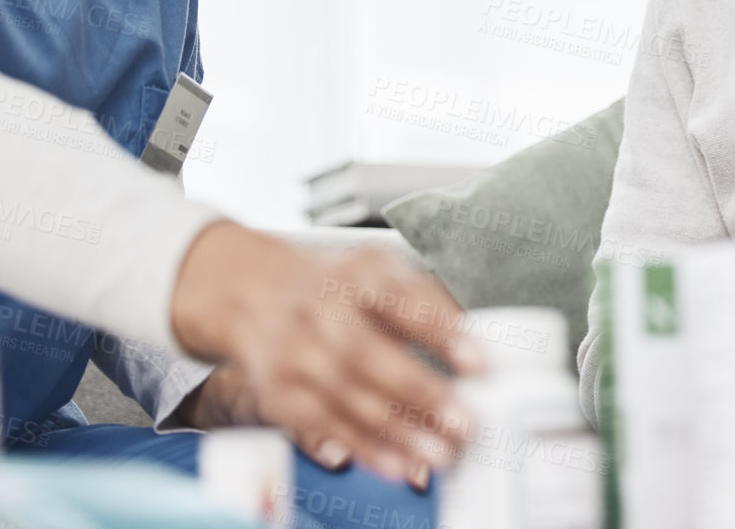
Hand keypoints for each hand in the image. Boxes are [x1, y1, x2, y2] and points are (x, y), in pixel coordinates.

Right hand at [169, 221, 483, 486]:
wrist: (256, 293)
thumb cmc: (336, 286)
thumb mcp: (380, 270)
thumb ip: (428, 300)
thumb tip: (479, 340)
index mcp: (355, 273)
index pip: (399, 298)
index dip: (439, 329)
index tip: (477, 360)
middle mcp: (318, 309)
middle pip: (364, 353)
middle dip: (418, 391)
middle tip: (462, 421)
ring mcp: (293, 352)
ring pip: (344, 397)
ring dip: (397, 431)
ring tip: (440, 453)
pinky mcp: (280, 392)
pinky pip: (324, 426)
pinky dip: (364, 449)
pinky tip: (399, 464)